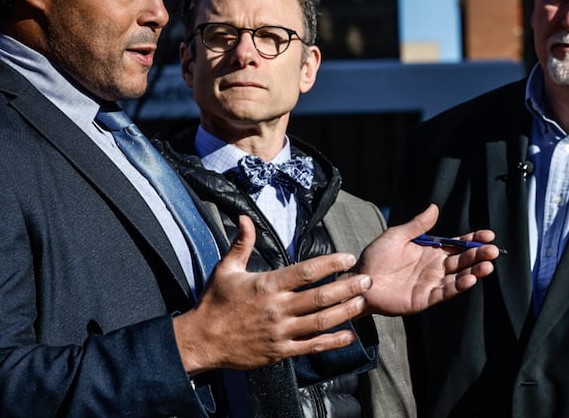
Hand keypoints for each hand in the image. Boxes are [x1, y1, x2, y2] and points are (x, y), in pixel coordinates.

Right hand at [173, 216, 371, 374]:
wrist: (201, 341)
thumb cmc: (214, 303)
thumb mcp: (226, 269)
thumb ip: (242, 243)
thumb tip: (246, 218)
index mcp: (267, 285)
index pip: (306, 271)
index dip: (331, 263)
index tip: (348, 258)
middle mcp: (277, 308)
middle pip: (321, 296)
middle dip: (348, 287)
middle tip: (368, 280)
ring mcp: (281, 332)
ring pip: (321, 321)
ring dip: (346, 312)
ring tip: (364, 302)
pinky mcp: (280, 351)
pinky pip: (312, 346)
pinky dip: (333, 342)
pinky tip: (350, 336)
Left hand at [353, 204, 499, 315]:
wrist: (360, 280)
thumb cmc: (375, 257)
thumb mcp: (397, 235)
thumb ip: (417, 225)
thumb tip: (435, 208)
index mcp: (431, 251)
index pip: (457, 245)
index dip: (473, 241)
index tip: (488, 235)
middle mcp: (435, 267)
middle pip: (462, 261)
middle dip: (478, 256)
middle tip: (492, 251)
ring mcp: (431, 283)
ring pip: (458, 277)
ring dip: (474, 272)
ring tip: (487, 266)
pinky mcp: (425, 298)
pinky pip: (445, 292)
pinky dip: (458, 287)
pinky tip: (469, 279)